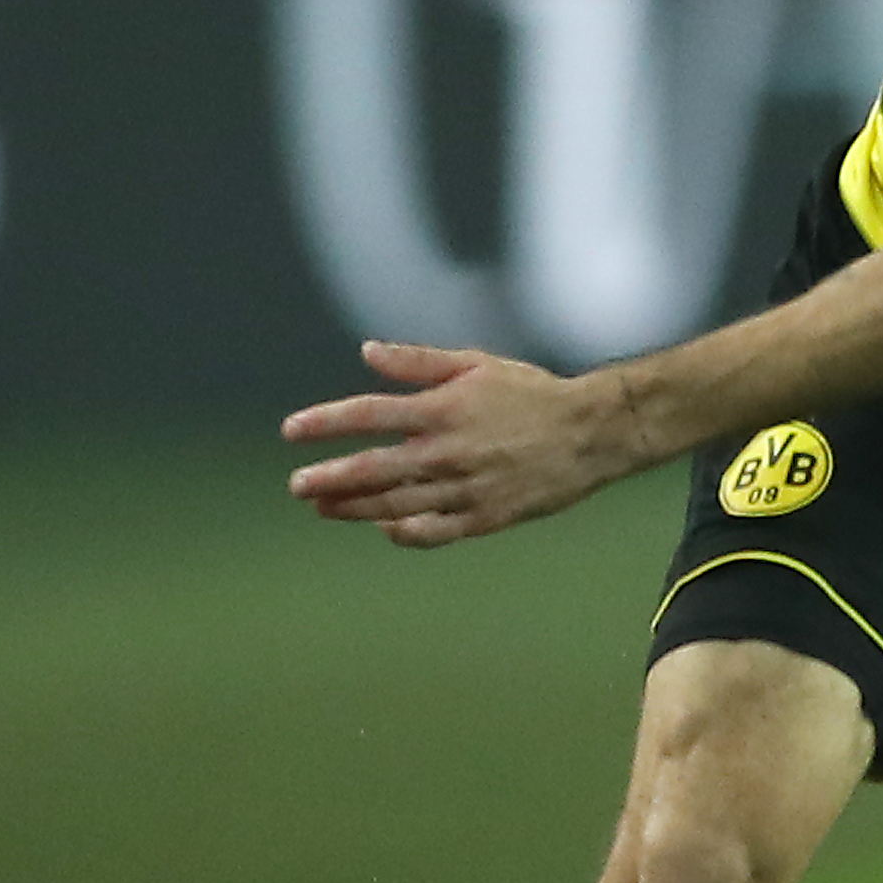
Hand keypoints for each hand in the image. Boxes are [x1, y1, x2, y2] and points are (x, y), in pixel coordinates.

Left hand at [279, 340, 647, 547]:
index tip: (291, 431)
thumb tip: (366, 351)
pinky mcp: (485, 517)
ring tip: (323, 506)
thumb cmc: (530, 392)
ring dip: (354, 508)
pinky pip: (433, 531)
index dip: (326, 423)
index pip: (369, 414)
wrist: (590, 433)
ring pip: (396, 505)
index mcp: (444, 408)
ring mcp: (466, 488)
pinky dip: (403, 531)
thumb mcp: (476, 364)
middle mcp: (449, 451)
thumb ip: (418, 361)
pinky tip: (383, 527)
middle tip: (296, 486)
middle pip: (373, 469)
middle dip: (329, 478)